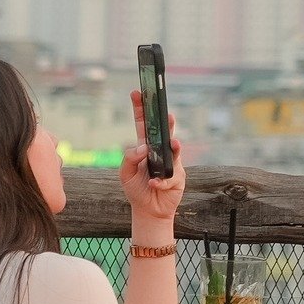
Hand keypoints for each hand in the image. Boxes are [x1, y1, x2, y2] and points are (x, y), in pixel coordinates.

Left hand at [122, 89, 184, 236]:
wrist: (148, 210)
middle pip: (163, 133)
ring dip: (174, 147)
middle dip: (165, 121)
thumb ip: (129, 158)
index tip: (137, 93)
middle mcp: (160, 152)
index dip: (140, 109)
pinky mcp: (178, 178)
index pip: (143, 124)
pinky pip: (170, 177)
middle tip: (166, 113)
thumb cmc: (136, 188)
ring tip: (174, 143)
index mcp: (145, 147)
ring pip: (174, 152)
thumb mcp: (124, 174)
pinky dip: (161, 182)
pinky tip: (153, 184)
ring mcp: (171, 164)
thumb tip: (143, 148)